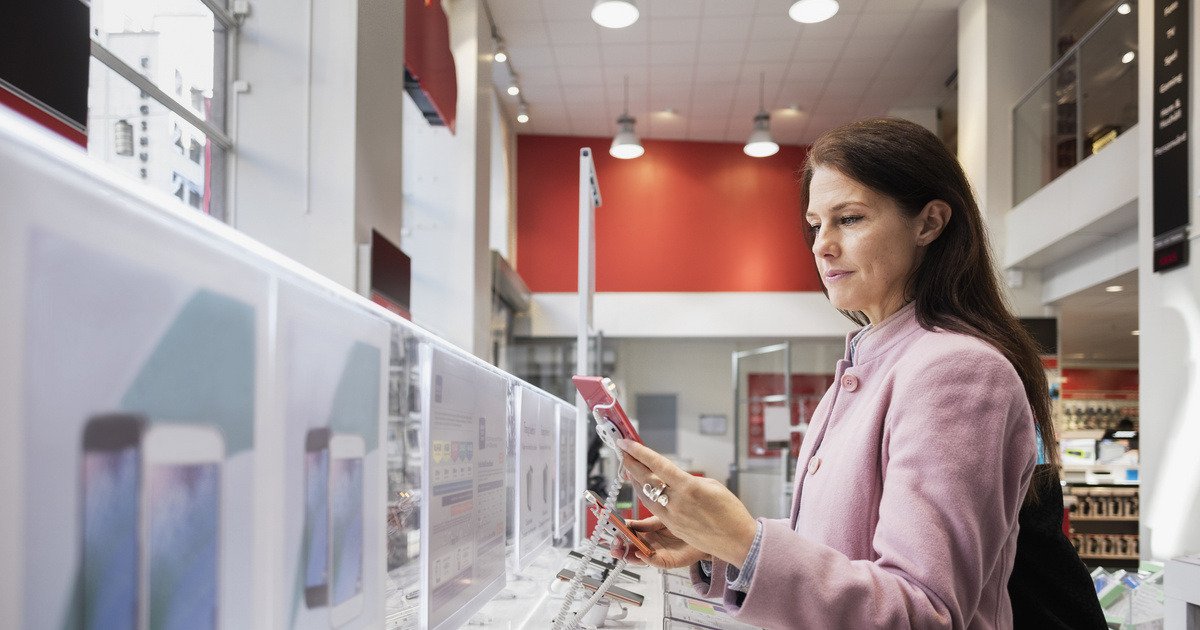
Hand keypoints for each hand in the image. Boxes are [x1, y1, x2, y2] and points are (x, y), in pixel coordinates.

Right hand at [609, 516, 709, 568]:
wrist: (705, 530)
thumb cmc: (685, 522)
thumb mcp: (663, 518)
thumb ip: (647, 522)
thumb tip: (629, 523)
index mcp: (646, 530)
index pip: (628, 531)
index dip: (619, 531)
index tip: (612, 528)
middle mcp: (649, 542)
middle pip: (629, 546)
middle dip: (619, 546)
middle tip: (614, 543)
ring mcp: (657, 552)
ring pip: (638, 556)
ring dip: (627, 555)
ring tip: (620, 552)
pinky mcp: (667, 561)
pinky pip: (655, 562)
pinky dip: (646, 559)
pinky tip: (640, 554)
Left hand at [617, 439, 758, 568]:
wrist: (739, 541)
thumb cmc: (731, 513)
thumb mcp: (712, 486)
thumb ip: (688, 480)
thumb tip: (671, 476)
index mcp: (689, 487)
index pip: (657, 465)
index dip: (639, 452)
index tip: (627, 443)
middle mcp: (678, 503)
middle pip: (646, 479)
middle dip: (631, 463)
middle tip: (623, 452)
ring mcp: (673, 518)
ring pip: (645, 496)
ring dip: (635, 480)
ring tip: (630, 467)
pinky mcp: (673, 528)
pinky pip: (653, 509)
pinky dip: (645, 496)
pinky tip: (642, 488)